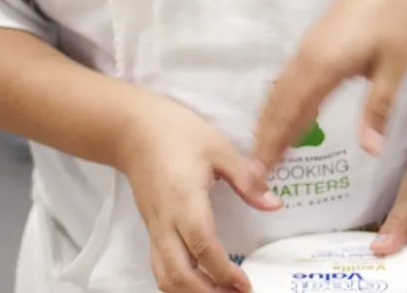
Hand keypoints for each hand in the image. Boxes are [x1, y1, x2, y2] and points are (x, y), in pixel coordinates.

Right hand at [115, 98, 282, 292]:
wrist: (132, 130)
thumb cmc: (177, 133)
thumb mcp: (219, 148)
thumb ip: (247, 179)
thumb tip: (274, 204)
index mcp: (185, 199)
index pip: (201, 246)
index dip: (222, 271)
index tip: (244, 283)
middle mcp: (165, 220)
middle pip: (178, 273)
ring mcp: (154, 227)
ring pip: (164, 275)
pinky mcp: (150, 228)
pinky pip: (159, 265)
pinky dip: (178, 282)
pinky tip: (200, 283)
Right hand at [253, 0, 406, 172]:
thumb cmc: (402, 18)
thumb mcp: (396, 66)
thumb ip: (378, 108)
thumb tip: (370, 150)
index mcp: (325, 65)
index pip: (292, 114)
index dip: (275, 144)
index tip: (260, 173)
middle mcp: (308, 57)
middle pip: (279, 105)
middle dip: (265, 139)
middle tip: (252, 173)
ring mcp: (308, 47)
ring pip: (280, 90)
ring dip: (268, 121)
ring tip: (259, 151)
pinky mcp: (314, 41)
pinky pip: (288, 78)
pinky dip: (278, 101)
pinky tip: (277, 113)